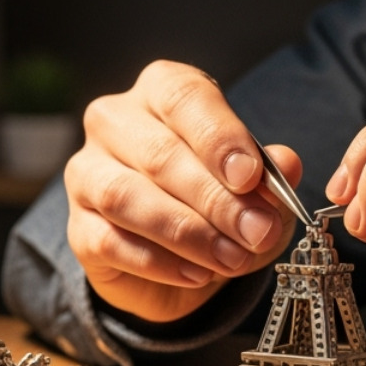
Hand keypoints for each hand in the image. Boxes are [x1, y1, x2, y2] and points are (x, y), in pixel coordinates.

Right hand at [64, 60, 299, 321]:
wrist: (176, 257)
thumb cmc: (215, 199)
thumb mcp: (254, 185)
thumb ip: (270, 173)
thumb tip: (287, 164)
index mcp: (161, 91)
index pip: (184, 98)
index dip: (219, 137)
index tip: (250, 177)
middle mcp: (115, 122)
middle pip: (159, 153)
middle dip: (215, 199)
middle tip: (257, 231)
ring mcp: (87, 172)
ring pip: (126, 197)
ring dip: (187, 233)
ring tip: (232, 258)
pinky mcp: (78, 226)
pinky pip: (111, 242)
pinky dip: (161, 263)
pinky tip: (198, 274)